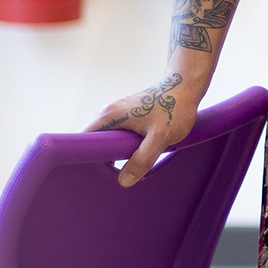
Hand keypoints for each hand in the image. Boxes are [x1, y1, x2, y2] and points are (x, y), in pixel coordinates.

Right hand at [87, 72, 200, 186]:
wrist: (185, 86)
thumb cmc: (174, 108)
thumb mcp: (160, 138)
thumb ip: (142, 159)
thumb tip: (124, 180)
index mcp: (109, 116)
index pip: (82, 140)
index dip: (85, 158)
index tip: (97, 173)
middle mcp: (108, 113)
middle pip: (94, 142)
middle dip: (103, 159)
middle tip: (119, 173)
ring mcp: (117, 113)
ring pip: (107, 140)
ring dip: (116, 153)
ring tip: (130, 164)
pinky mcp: (126, 115)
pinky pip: (116, 135)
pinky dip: (123, 146)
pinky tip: (137, 153)